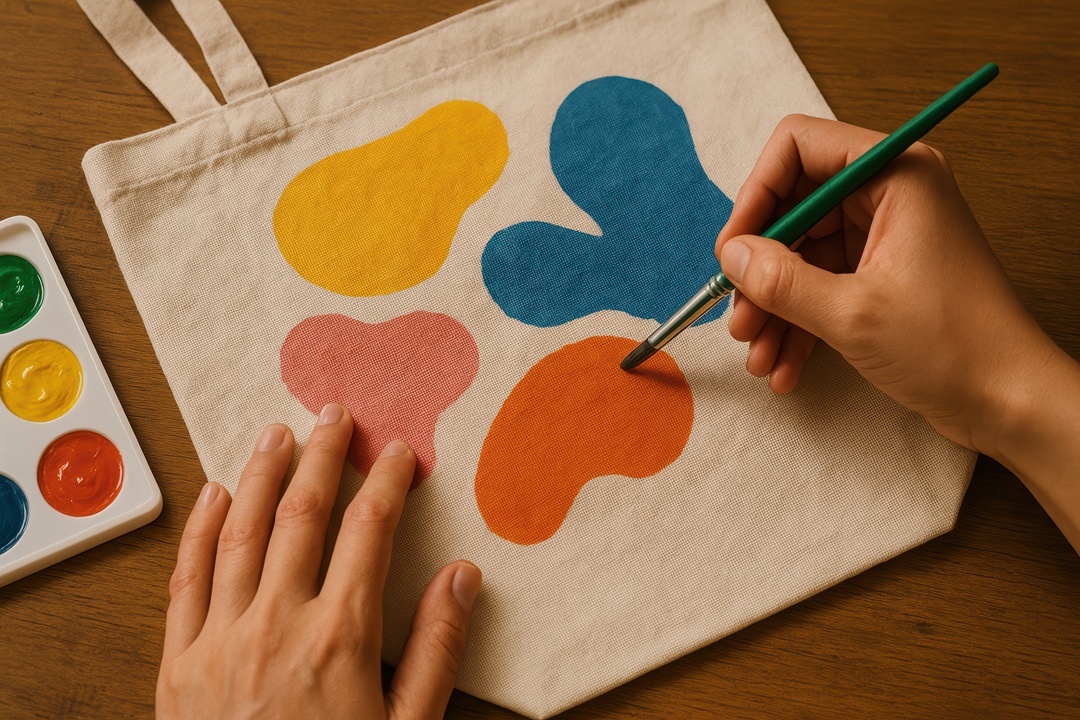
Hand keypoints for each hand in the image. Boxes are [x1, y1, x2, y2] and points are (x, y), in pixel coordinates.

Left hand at [157, 404, 481, 718]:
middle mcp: (276, 623)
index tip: (397, 453)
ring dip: (262, 474)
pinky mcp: (178, 663)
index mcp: (339, 636)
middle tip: (335, 416)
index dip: (385, 482)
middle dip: (322, 456)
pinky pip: (186, 578)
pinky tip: (216, 495)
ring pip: (241, 531)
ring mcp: (220, 639)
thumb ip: (436, 650)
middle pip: (301, 514)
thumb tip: (463, 578)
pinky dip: (201, 529)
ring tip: (276, 432)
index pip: (367, 531)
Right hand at [715, 115, 1079, 553]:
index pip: (799, 147)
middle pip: (794, 207)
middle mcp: (889, 194)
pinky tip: (783, 367)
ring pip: (802, 254)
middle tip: (738, 317)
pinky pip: (820, 285)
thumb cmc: (952, 347)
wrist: (1007, 401)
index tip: (734, 249)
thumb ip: (781, 280)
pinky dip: (797, 323)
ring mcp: (886, 236)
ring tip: (758, 355)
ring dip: (773, 306)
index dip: (757, 194)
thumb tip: (732, 256)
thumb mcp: (851, 314)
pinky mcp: (882, 274)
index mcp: (895, 175)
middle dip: (761, 267)